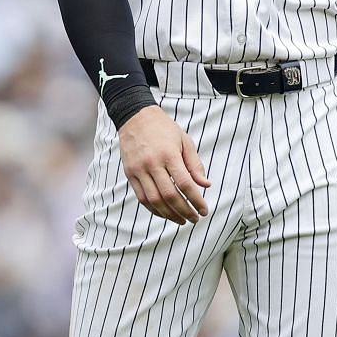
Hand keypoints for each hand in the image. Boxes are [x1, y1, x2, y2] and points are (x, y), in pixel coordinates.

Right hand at [118, 105, 210, 223]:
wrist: (135, 117)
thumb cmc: (163, 128)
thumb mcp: (184, 141)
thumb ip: (195, 164)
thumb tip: (205, 185)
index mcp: (169, 154)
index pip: (185, 184)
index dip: (196, 200)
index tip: (204, 210)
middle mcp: (152, 163)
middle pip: (169, 195)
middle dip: (184, 211)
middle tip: (195, 218)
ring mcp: (139, 170)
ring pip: (154, 200)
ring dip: (169, 214)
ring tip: (181, 220)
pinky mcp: (130, 174)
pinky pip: (142, 198)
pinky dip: (154, 209)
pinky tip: (165, 213)